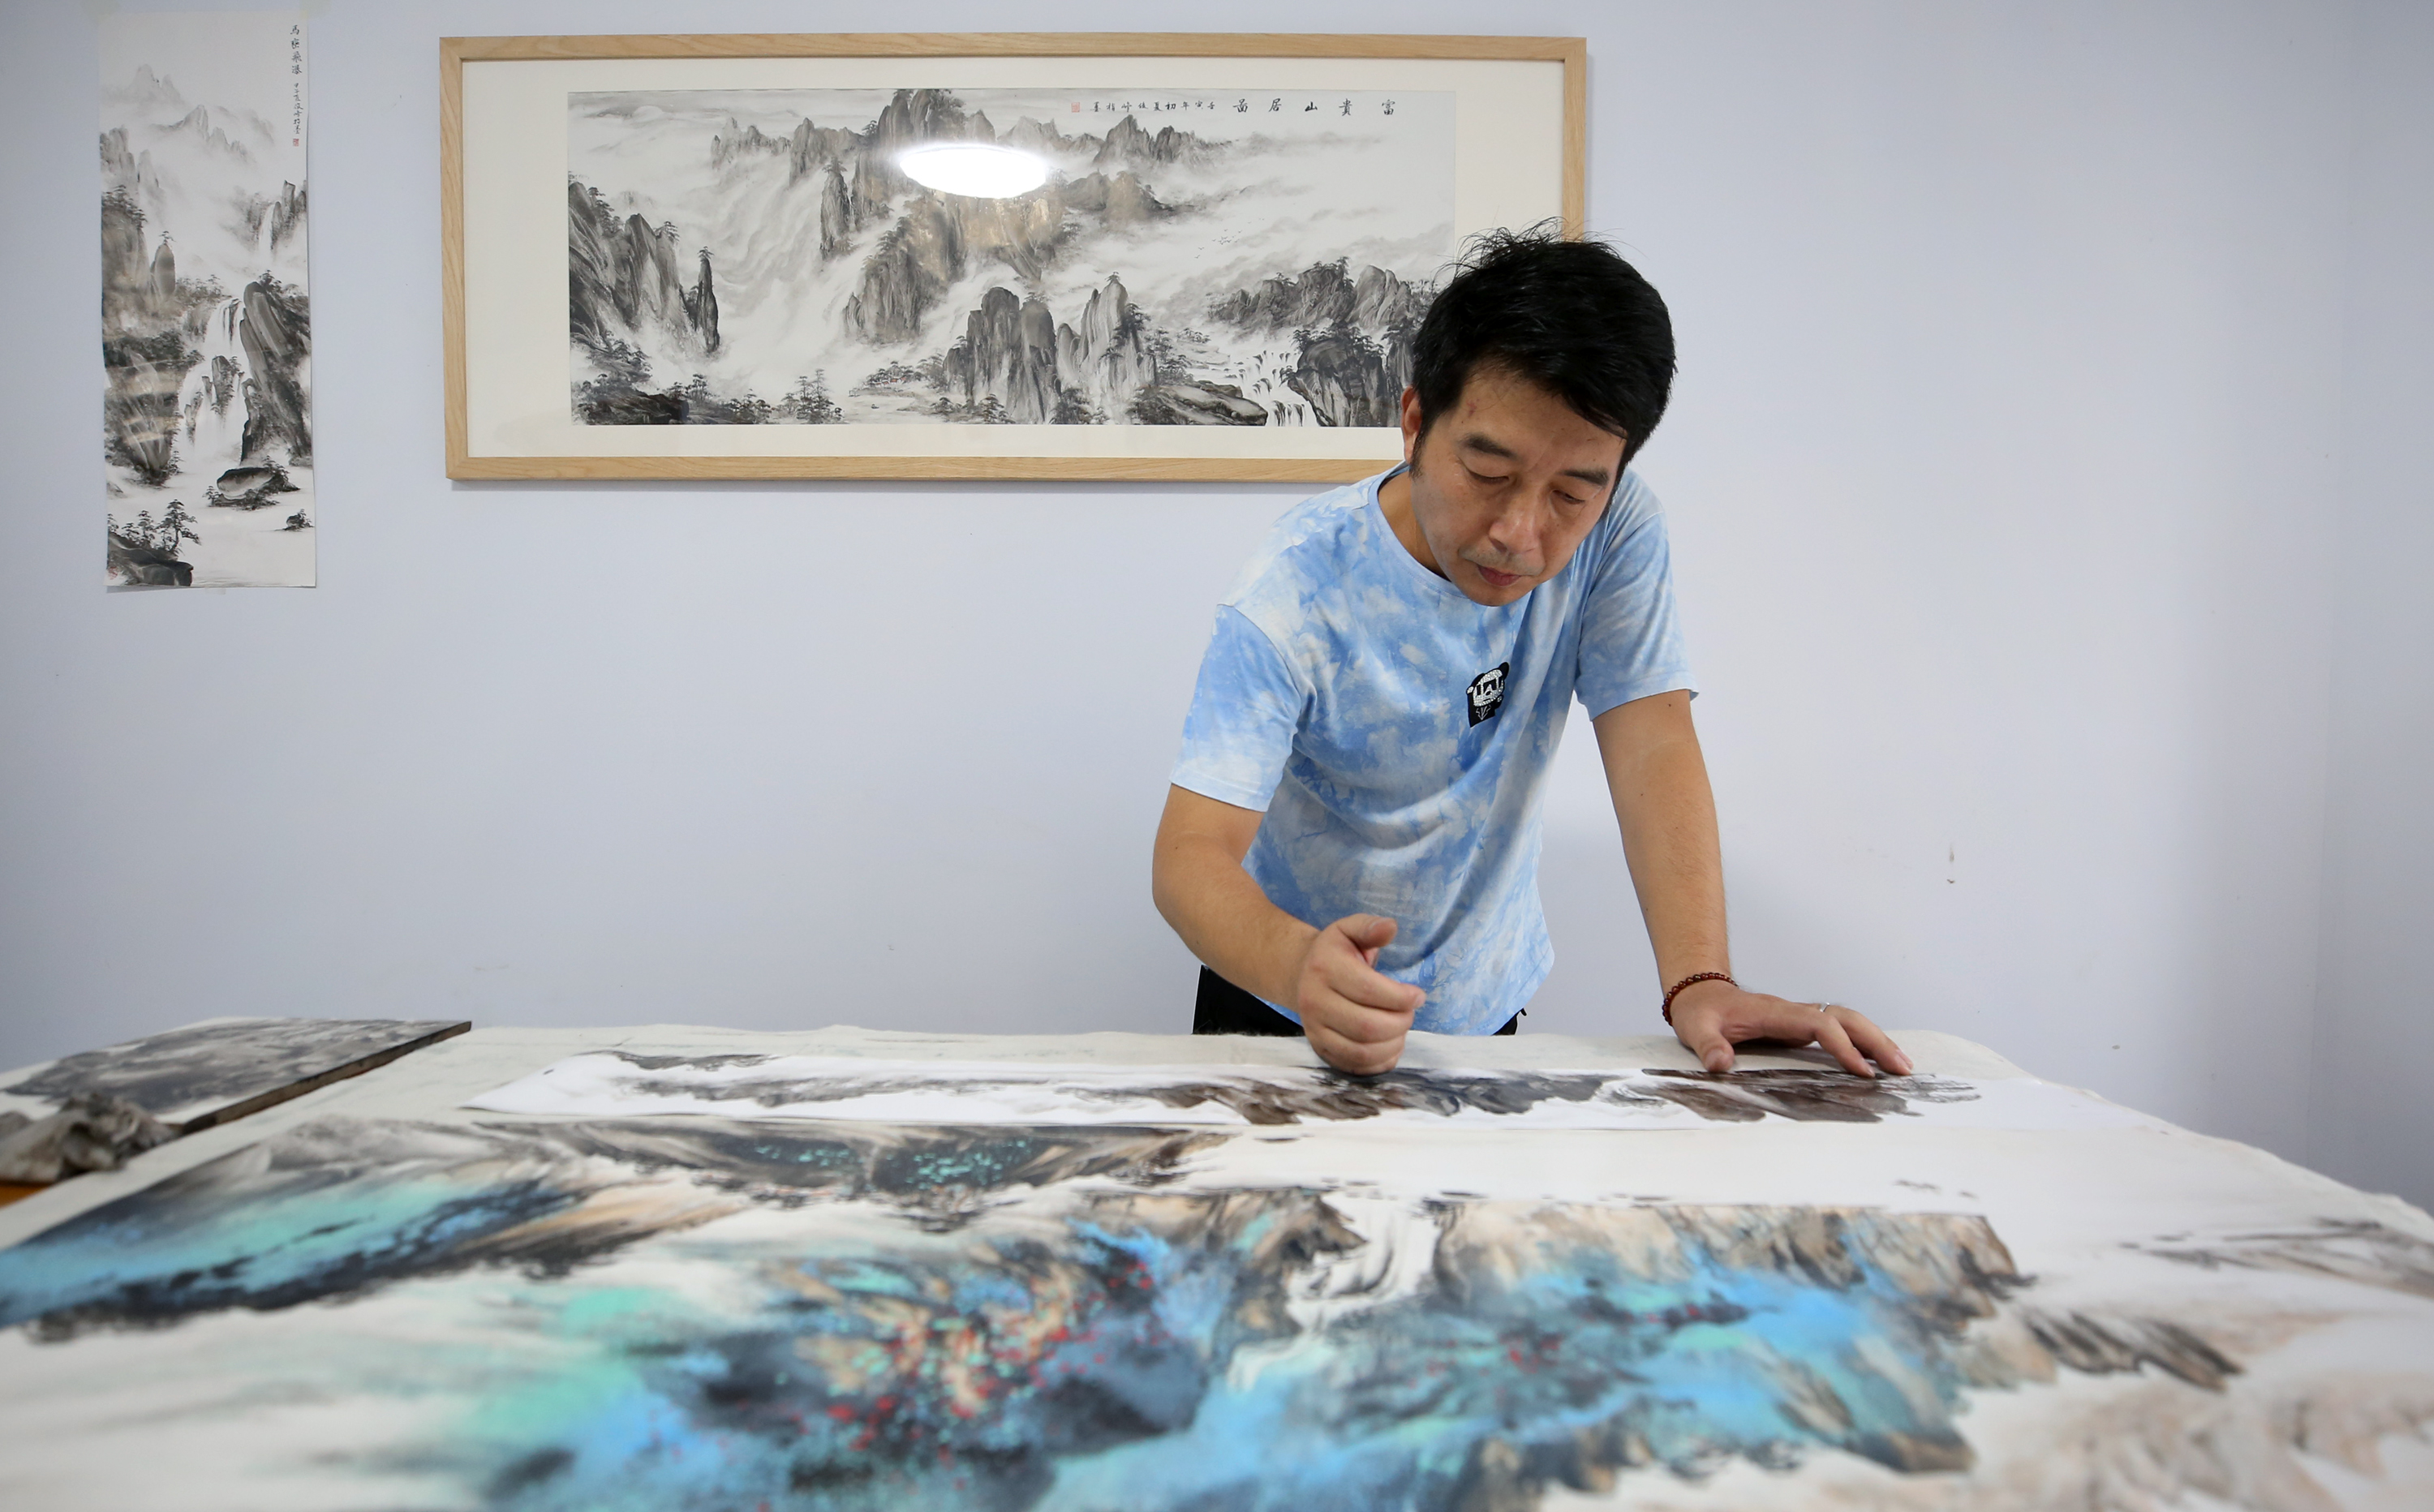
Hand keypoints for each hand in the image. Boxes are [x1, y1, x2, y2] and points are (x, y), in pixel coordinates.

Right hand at [1294, 914, 1424, 1074]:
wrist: (1301, 974)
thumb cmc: (1336, 953)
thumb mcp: (1349, 930)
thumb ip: (1370, 927)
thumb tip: (1390, 927)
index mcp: (1324, 968)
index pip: (1368, 990)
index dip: (1401, 997)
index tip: (1418, 996)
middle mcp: (1314, 1001)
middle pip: (1367, 1026)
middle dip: (1400, 1023)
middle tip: (1410, 1013)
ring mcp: (1314, 1029)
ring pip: (1361, 1051)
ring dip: (1393, 1044)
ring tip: (1401, 1029)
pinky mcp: (1320, 1049)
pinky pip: (1354, 1066)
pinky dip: (1379, 1062)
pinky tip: (1390, 1046)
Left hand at [1668, 981, 1912, 1077]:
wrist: (1701, 994)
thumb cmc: (1701, 1013)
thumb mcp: (1696, 1030)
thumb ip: (1708, 1047)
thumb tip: (1719, 1065)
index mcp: (1775, 1012)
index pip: (1819, 1024)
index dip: (1842, 1046)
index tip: (1861, 1071)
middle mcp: (1795, 1012)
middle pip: (1847, 1017)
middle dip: (1876, 1041)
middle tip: (1903, 1070)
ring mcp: (1801, 1017)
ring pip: (1849, 1021)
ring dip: (1877, 1040)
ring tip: (1903, 1067)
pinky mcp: (1803, 1026)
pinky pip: (1841, 1030)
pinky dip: (1864, 1042)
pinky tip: (1880, 1061)